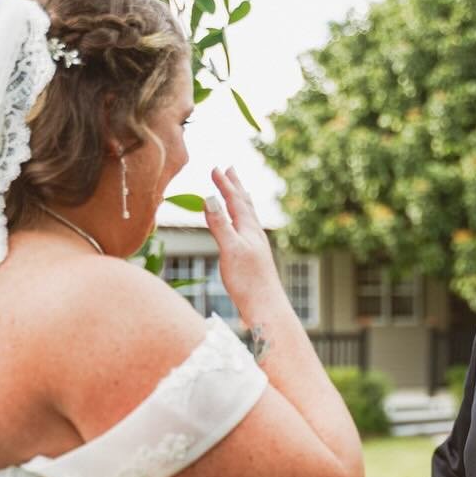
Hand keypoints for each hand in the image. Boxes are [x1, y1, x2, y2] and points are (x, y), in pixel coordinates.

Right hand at [202, 166, 284, 316]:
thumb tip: (209, 198)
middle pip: (244, 204)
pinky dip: (241, 222)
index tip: (215, 167)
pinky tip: (241, 229)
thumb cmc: (249, 282)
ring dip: (240, 201)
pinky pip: (247, 232)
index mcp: (249, 229)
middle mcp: (255, 235)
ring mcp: (256, 247)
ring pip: (248, 217)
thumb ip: (220, 224)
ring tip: (238, 192)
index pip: (235, 200)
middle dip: (236, 186)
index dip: (224, 184)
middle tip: (230, 169)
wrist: (266, 308)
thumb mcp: (230, 250)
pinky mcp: (254, 260)